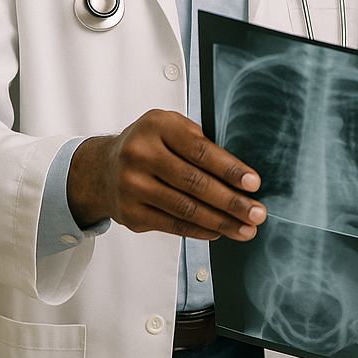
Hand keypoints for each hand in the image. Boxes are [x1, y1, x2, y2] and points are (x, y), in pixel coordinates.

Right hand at [67, 109, 264, 240]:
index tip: (253, 183)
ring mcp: (132, 186)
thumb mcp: (171, 128)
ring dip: (221, 222)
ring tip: (245, 228)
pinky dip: (200, 230)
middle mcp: (141, 154)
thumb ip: (200, 144)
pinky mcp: (130, 213)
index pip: (201, 151)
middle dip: (232, 201)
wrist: (101, 169)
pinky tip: (219, 231)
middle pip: (195, 183)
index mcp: (157, 126)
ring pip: (186, 209)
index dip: (230, 169)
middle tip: (257, 213)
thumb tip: (241, 178)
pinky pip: (173, 225)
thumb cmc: (149, 145)